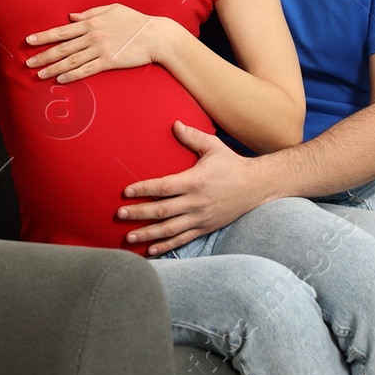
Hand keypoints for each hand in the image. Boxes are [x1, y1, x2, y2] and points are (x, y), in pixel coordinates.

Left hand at [25, 5, 165, 82]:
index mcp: (91, 22)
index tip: (29, 41)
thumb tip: (71, 16)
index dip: (44, 36)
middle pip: (62, 48)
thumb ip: (90, 13)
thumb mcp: (112, 9)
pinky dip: (72, 75)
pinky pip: (87, 70)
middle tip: (28, 63)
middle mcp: (92, 36)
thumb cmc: (135, 21)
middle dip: (43, 55)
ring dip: (53, 68)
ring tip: (39, 74)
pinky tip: (60, 79)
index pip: (62, 30)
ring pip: (71, 61)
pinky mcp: (109, 62)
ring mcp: (100, 50)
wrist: (155, 35)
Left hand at [116, 121, 266, 255]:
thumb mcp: (214, 146)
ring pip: (170, 229)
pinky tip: (150, 250)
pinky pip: (182, 239)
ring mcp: (200, 217)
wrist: (255, 187)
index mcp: (196, 181)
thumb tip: (174, 124)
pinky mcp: (205, 228)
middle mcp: (196, 202)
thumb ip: (193, 136)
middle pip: (162, 210)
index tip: (126, 192)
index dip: (144, 189)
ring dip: (148, 234)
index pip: (164, 186)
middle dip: (139, 213)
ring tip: (128, 237)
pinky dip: (165, 246)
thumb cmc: (232, 164)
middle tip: (119, 215)